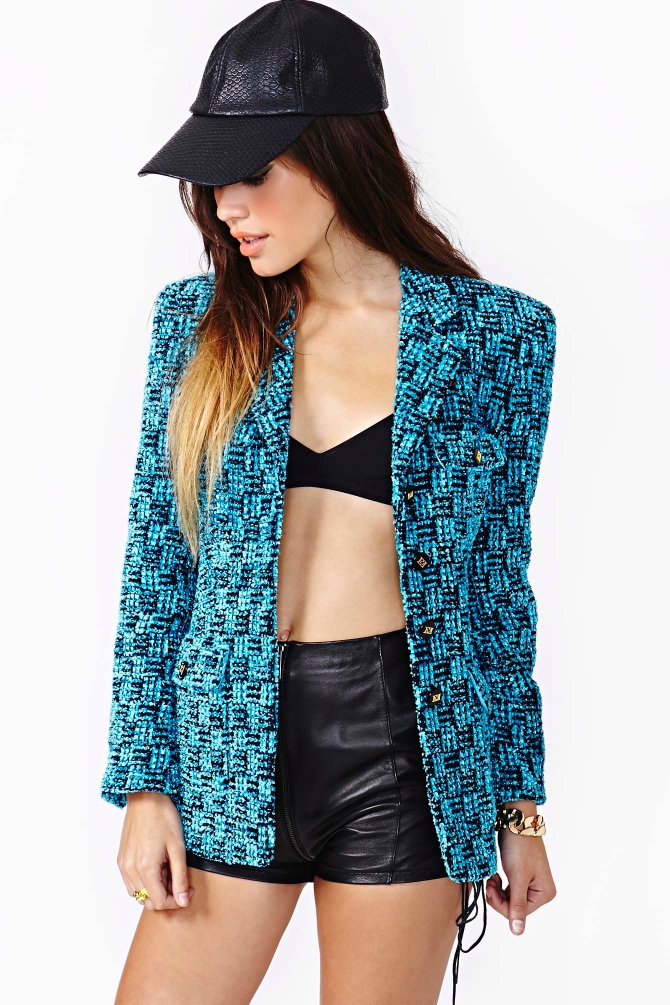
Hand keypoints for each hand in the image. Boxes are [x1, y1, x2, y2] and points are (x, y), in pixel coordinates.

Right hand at [117, 792, 194, 910]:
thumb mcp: (178, 847)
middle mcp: (130, 870)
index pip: (160, 902)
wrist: (146, 796)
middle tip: (179, 879)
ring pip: (138, 894)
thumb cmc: (163, 817)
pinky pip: (131, 882)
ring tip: (167, 870)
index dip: (177, 900)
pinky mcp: (121, 859)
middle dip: (166, 896)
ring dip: (155, 890)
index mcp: (145, 868)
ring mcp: (123, 865)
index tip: (188, 889)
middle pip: (148, 901)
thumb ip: (180, 877)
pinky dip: (144, 882)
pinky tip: (156, 867)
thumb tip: (183, 901)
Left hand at [486, 801, 556, 934]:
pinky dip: (499, 884)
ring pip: (509, 899)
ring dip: (497, 890)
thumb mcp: (517, 877)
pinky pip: (508, 889)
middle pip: (513, 907)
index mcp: (545, 893)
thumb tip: (518, 932)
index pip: (518, 913)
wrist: (515, 820)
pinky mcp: (521, 876)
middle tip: (490, 880)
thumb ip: (517, 906)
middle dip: (498, 896)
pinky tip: (495, 874)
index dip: (501, 904)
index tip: (490, 888)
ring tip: (492, 876)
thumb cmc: (519, 846)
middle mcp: (541, 890)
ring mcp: (531, 883)